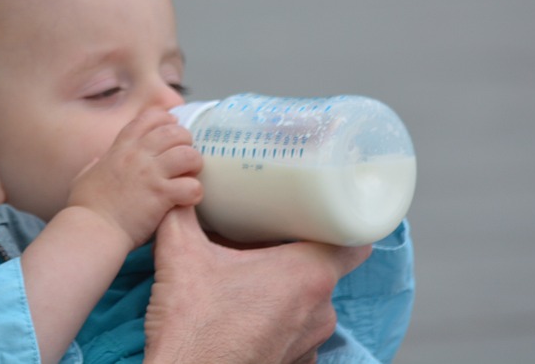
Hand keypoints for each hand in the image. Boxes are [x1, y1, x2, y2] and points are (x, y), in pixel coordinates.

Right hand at [66, 109, 202, 248]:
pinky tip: (189, 199)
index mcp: (120, 149)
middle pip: (173, 132)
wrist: (92, 230)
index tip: (172, 127)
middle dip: (185, 141)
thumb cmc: (86, 208)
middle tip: (186, 157)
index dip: (165, 120)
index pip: (148, 119)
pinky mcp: (161, 195)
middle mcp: (137, 155)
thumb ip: (93, 165)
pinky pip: (191, 186)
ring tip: (191, 176)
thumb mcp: (84, 177)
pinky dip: (195, 192)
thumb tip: (97, 159)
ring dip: (194, 164)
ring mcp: (150, 174)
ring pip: (187, 154)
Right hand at [144, 207, 371, 363]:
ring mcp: (310, 342)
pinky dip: (276, 317)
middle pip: (323, 266)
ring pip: (308, 300)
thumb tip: (180, 188)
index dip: (345, 220)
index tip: (324, 208)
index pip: (355, 241)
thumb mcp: (179, 252)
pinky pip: (295, 329)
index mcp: (307, 275)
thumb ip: (182, 211)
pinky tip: (245, 310)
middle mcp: (320, 310)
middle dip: (297, 249)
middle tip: (266, 232)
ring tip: (249, 273)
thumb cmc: (192, 324)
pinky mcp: (294, 363)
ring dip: (285, 286)